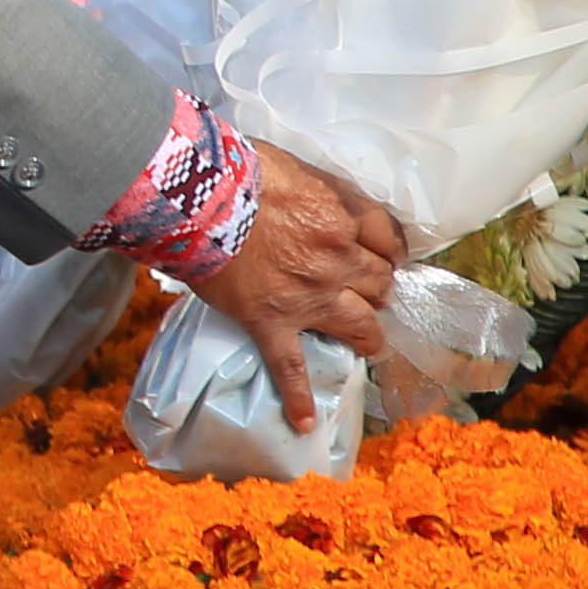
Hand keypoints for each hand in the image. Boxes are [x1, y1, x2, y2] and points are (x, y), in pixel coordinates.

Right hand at [203, 143, 404, 433]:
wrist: (199, 199)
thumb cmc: (240, 171)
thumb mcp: (295, 166)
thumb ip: (320, 189)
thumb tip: (320, 199)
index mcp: (345, 215)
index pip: (388, 237)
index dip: (388, 248)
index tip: (382, 252)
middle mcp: (337, 259)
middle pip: (379, 283)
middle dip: (378, 288)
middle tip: (369, 291)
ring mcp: (308, 296)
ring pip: (359, 325)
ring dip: (368, 336)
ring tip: (369, 344)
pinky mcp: (272, 322)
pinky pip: (290, 366)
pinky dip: (298, 396)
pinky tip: (304, 422)